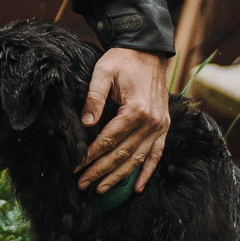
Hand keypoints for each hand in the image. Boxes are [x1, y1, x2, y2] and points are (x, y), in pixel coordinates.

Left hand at [77, 48, 172, 192]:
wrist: (148, 51)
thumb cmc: (123, 60)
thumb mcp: (103, 72)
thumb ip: (94, 97)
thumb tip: (86, 123)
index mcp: (136, 109)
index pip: (109, 139)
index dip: (91, 155)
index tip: (76, 167)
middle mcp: (151, 122)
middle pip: (122, 154)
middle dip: (100, 171)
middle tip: (82, 184)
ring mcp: (160, 126)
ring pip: (138, 159)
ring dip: (119, 176)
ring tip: (101, 189)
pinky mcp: (163, 127)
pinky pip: (157, 154)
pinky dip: (147, 172)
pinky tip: (136, 187)